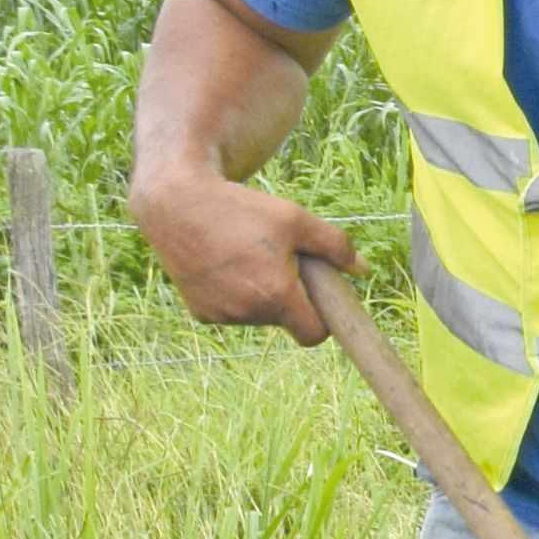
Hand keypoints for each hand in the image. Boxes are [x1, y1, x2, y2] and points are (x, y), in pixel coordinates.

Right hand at [135, 168, 355, 334]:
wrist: (177, 204)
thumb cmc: (241, 209)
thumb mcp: (296, 219)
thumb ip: (335, 246)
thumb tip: (362, 269)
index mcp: (276, 295)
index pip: (313, 334)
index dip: (323, 320)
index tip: (321, 301)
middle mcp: (247, 312)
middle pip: (285, 320)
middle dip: (290, 298)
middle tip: (279, 261)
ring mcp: (220, 314)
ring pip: (258, 316)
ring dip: (261, 295)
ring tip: (248, 257)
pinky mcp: (199, 311)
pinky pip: (231, 311)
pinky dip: (235, 295)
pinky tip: (224, 264)